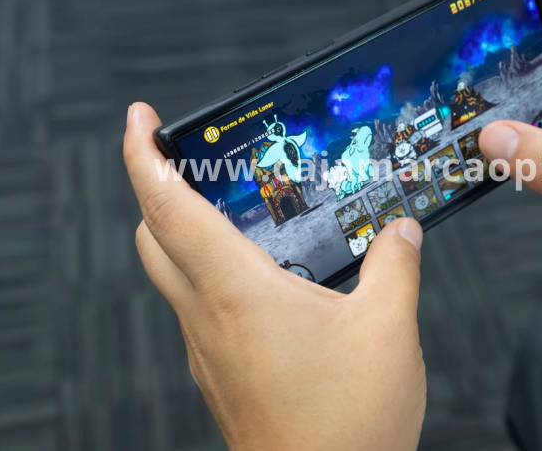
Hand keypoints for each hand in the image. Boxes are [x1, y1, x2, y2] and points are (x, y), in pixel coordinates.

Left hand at [123, 103, 425, 450]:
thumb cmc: (348, 427)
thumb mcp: (388, 329)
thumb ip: (395, 265)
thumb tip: (400, 230)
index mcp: (238, 292)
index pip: (168, 207)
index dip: (143, 155)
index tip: (141, 120)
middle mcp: (209, 317)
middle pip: (153, 237)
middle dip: (158, 189)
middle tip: (190, 162)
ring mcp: (209, 349)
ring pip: (175, 274)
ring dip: (188, 234)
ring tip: (241, 214)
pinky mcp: (222, 372)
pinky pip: (203, 308)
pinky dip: (216, 276)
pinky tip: (269, 280)